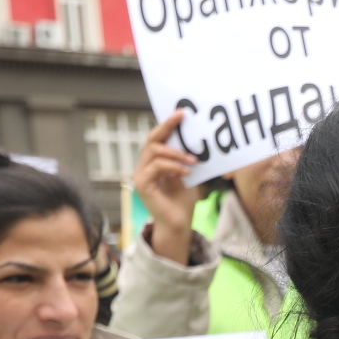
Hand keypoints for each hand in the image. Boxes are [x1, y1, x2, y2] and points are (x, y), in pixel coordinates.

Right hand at [134, 109, 203, 264]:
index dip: (167, 124)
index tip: (181, 113)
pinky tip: (186, 172)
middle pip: (152, 140)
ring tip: (193, 160)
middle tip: (184, 120)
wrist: (178, 224)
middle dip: (168, 128)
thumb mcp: (188, 175)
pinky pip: (157, 167)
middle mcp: (143, 166)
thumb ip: (186, 159)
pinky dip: (173, 166)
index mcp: (153, 162)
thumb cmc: (183, 201)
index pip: (157, 138)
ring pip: (155, 152)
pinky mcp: (142, 185)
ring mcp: (140, 175)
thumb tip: (197, 139)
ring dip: (176, 153)